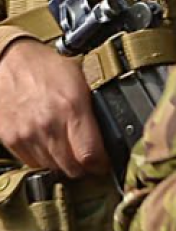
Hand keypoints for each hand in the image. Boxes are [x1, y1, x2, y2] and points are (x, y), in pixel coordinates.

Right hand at [0, 39, 106, 176]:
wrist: (7, 62)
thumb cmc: (46, 67)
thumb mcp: (81, 79)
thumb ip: (94, 108)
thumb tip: (111, 131)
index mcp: (72, 108)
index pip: (90, 154)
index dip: (101, 164)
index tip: (105, 163)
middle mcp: (48, 125)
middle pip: (72, 167)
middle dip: (85, 168)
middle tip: (91, 161)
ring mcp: (27, 134)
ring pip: (53, 168)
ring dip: (64, 165)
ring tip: (71, 153)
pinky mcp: (11, 139)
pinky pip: (32, 163)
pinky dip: (44, 161)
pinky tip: (50, 148)